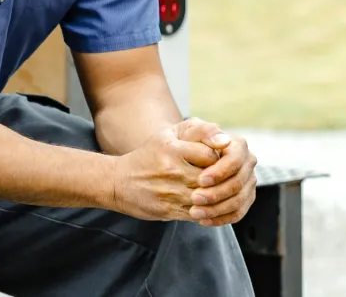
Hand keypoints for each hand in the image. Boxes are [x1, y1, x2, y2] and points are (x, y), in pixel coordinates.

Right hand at [108, 123, 226, 220]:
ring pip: (206, 198)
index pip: (210, 155)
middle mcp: (171, 171)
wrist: (119, 182)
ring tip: (213, 192)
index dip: (218, 159)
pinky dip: (205, 210)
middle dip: (219, 180)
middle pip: (210, 178)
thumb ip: (197, 132)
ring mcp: (170, 192)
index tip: (216, 161)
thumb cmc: (148, 155)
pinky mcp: (169, 210)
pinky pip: (197, 213)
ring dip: (213, 196)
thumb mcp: (167, 135)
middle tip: (220, 179)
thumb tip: (226, 141)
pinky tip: (204, 204)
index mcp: (172, 149)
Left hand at [182, 122, 257, 227]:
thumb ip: (205, 131)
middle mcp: (248, 164)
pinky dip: (220, 219)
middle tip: (194, 199)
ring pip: (238, 201)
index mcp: (239, 145)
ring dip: (216, 209)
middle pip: (237, 183)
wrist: (186, 154)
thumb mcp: (191, 131)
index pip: (235, 160)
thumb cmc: (188, 140)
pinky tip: (203, 220)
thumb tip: (223, 141)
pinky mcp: (245, 198)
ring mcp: (248, 182)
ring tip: (194, 213)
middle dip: (215, 194)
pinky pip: (237, 213)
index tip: (200, 180)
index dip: (220, 172)